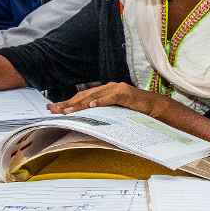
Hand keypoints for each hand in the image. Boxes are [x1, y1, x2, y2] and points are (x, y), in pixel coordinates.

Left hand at [47, 82, 166, 115]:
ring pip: (95, 95)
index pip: (82, 97)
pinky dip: (101, 101)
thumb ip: (101, 113)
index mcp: (104, 92)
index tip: (53, 108)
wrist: (156, 108)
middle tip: (54, 109)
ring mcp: (117, 89)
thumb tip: (84, 122)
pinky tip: (92, 105)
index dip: (67, 103)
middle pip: (84, 95)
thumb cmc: (136, 111)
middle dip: (68, 103)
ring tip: (68, 110)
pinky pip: (111, 97)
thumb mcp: (114, 113)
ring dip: (80, 103)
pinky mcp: (127, 94)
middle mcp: (109, 88)